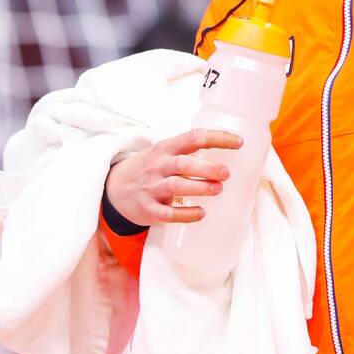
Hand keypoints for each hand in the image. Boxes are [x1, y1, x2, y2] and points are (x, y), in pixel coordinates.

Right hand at [103, 128, 241, 226]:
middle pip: (183, 164)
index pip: (193, 138)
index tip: (239, 142)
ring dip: (200, 188)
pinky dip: (186, 214)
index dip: (217, 138)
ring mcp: (151, 188)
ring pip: (176, 187)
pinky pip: (168, 214)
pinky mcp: (148, 209)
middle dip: (207, 168)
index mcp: (165, 149)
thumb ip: (189, 153)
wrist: (114, 188)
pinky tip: (201, 213)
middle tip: (226, 173)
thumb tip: (229, 156)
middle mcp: (157, 166)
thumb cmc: (151, 169)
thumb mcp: (164, 153)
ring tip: (218, 189)